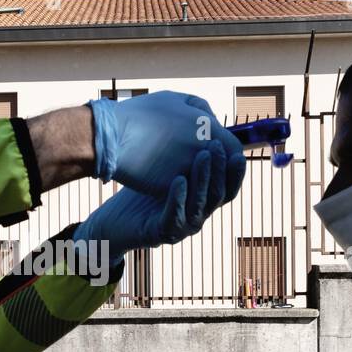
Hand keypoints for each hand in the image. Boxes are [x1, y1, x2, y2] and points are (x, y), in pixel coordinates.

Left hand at [73, 148, 226, 267]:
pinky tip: (178, 180)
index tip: (238, 150)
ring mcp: (182, 225)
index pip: (228, 186)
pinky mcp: (162, 232)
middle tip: (216, 146)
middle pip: (218, 194)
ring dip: (202, 179)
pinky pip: (175, 215)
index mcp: (203, 198)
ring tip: (202, 157)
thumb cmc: (142, 185)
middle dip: (220, 169)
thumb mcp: (170, 163)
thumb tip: (211, 120)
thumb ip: (189, 147)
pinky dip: (178, 197)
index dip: (235, 171)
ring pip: (200, 203)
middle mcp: (198, 213)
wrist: (113, 217)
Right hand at [88, 91, 245, 201]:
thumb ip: (202, 110)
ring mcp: (189, 176)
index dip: (228, 155)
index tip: (218, 154)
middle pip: (222, 173)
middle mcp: (205, 156)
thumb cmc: (142, 114)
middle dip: (215, 171)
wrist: (112, 138)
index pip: (235, 151)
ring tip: (184, 176)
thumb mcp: (177, 99)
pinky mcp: (172, 192)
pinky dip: (180, 192)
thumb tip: (213, 122)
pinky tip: (171, 185)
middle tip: (203, 170)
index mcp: (211, 132)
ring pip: (204, 187)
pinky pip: (184, 194)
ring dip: (198, 182)